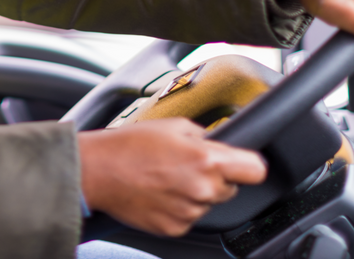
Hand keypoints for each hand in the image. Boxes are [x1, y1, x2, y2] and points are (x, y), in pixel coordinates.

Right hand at [78, 118, 266, 235]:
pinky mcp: (174, 228)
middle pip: (230, 188)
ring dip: (195, 193)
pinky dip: (178, 207)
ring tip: (166, 177)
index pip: (256, 170)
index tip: (243, 164)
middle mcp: (202, 189)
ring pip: (207, 203)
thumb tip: (217, 142)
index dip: (249, 164)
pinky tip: (159, 192)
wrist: (97, 171)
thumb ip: (203, 135)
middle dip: (216, 178)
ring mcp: (189, 212)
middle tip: (187, 165)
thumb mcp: (172, 125)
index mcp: (207, 159)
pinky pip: (188, 217)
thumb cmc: (129, 145)